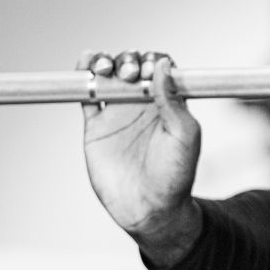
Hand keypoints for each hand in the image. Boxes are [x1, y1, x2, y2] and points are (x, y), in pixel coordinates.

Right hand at [80, 50, 202, 265]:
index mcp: (169, 104)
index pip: (160, 69)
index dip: (154, 62)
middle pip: (133, 67)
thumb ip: (174, 101)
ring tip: (108, 68)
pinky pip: (87, 96)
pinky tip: (87, 66)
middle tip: (132, 74)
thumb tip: (163, 65)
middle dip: (130, 60)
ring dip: (106, 62)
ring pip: (109, 76)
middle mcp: (143, 106)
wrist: (150, 208)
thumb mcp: (185, 136)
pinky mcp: (96, 127)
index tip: (150, 70)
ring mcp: (118, 114)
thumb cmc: (176, 176)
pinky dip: (84, 77)